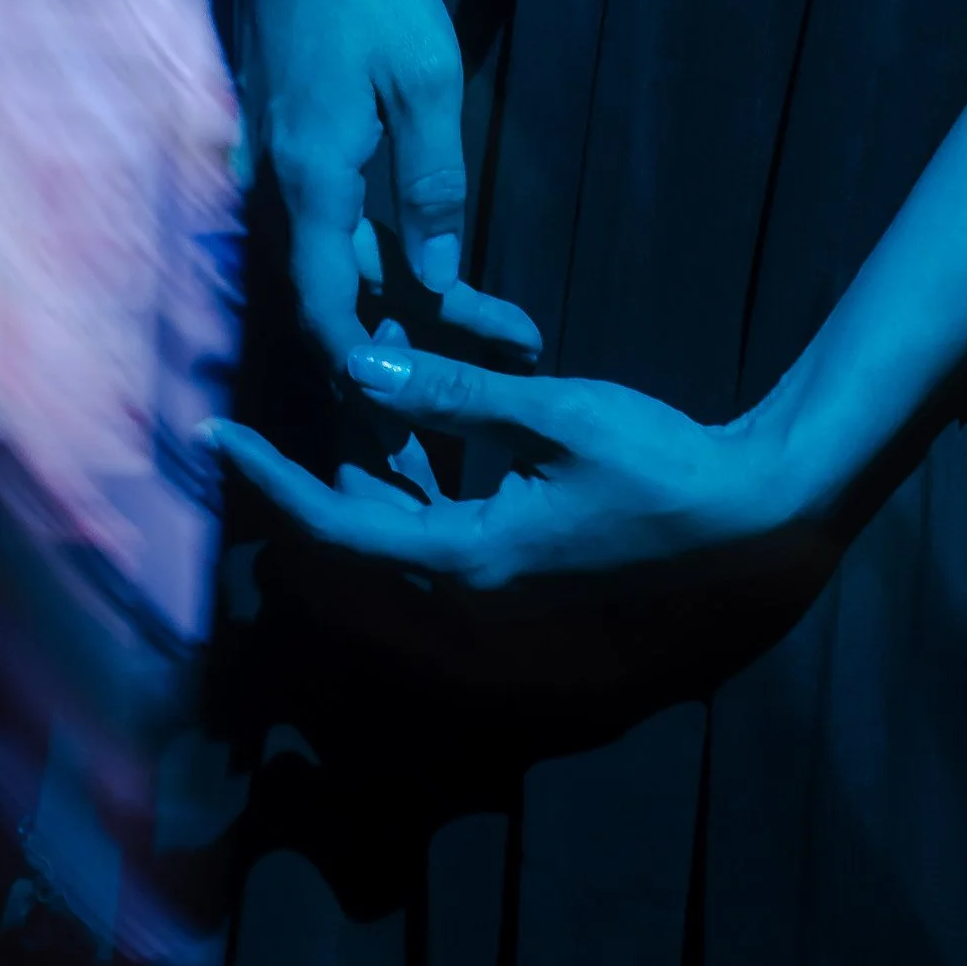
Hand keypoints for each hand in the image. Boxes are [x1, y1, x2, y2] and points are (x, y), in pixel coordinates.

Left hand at [208, 341, 820, 603]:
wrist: (748, 519)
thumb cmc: (659, 463)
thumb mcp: (555, 412)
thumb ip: (453, 392)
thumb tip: (360, 364)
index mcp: (465, 560)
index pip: (334, 524)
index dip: (269, 479)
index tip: (218, 433)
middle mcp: (466, 597)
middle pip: (353, 537)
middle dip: (312, 466)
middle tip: (285, 399)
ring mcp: (493, 601)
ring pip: (392, 541)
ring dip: (363, 473)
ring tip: (345, 395)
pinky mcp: (518, 585)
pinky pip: (433, 543)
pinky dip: (408, 490)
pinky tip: (412, 434)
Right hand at [225, 0, 540, 380]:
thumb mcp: (426, 77)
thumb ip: (433, 181)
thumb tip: (442, 275)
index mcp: (312, 181)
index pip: (327, 315)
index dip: (371, 375)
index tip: (423, 412)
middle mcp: (277, 186)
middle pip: (324, 304)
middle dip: (388, 362)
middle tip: (452, 407)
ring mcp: (271, 163)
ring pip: (321, 267)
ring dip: (380, 315)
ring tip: (453, 351)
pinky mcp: (279, 141)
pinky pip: (317, 225)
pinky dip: (360, 261)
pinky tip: (409, 272)